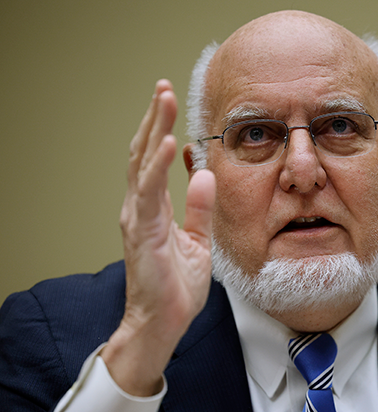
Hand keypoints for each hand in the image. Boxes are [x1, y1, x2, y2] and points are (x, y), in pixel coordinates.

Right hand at [102, 80, 214, 395]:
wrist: (163, 323)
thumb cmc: (176, 287)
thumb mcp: (197, 241)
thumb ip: (199, 208)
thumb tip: (204, 174)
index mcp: (152, 210)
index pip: (153, 161)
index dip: (160, 131)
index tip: (169, 104)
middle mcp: (140, 209)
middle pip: (143, 154)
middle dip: (154, 119)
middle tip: (163, 88)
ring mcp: (138, 219)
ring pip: (142, 165)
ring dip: (154, 130)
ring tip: (163, 100)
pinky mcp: (143, 233)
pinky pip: (150, 194)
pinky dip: (157, 167)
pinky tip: (166, 143)